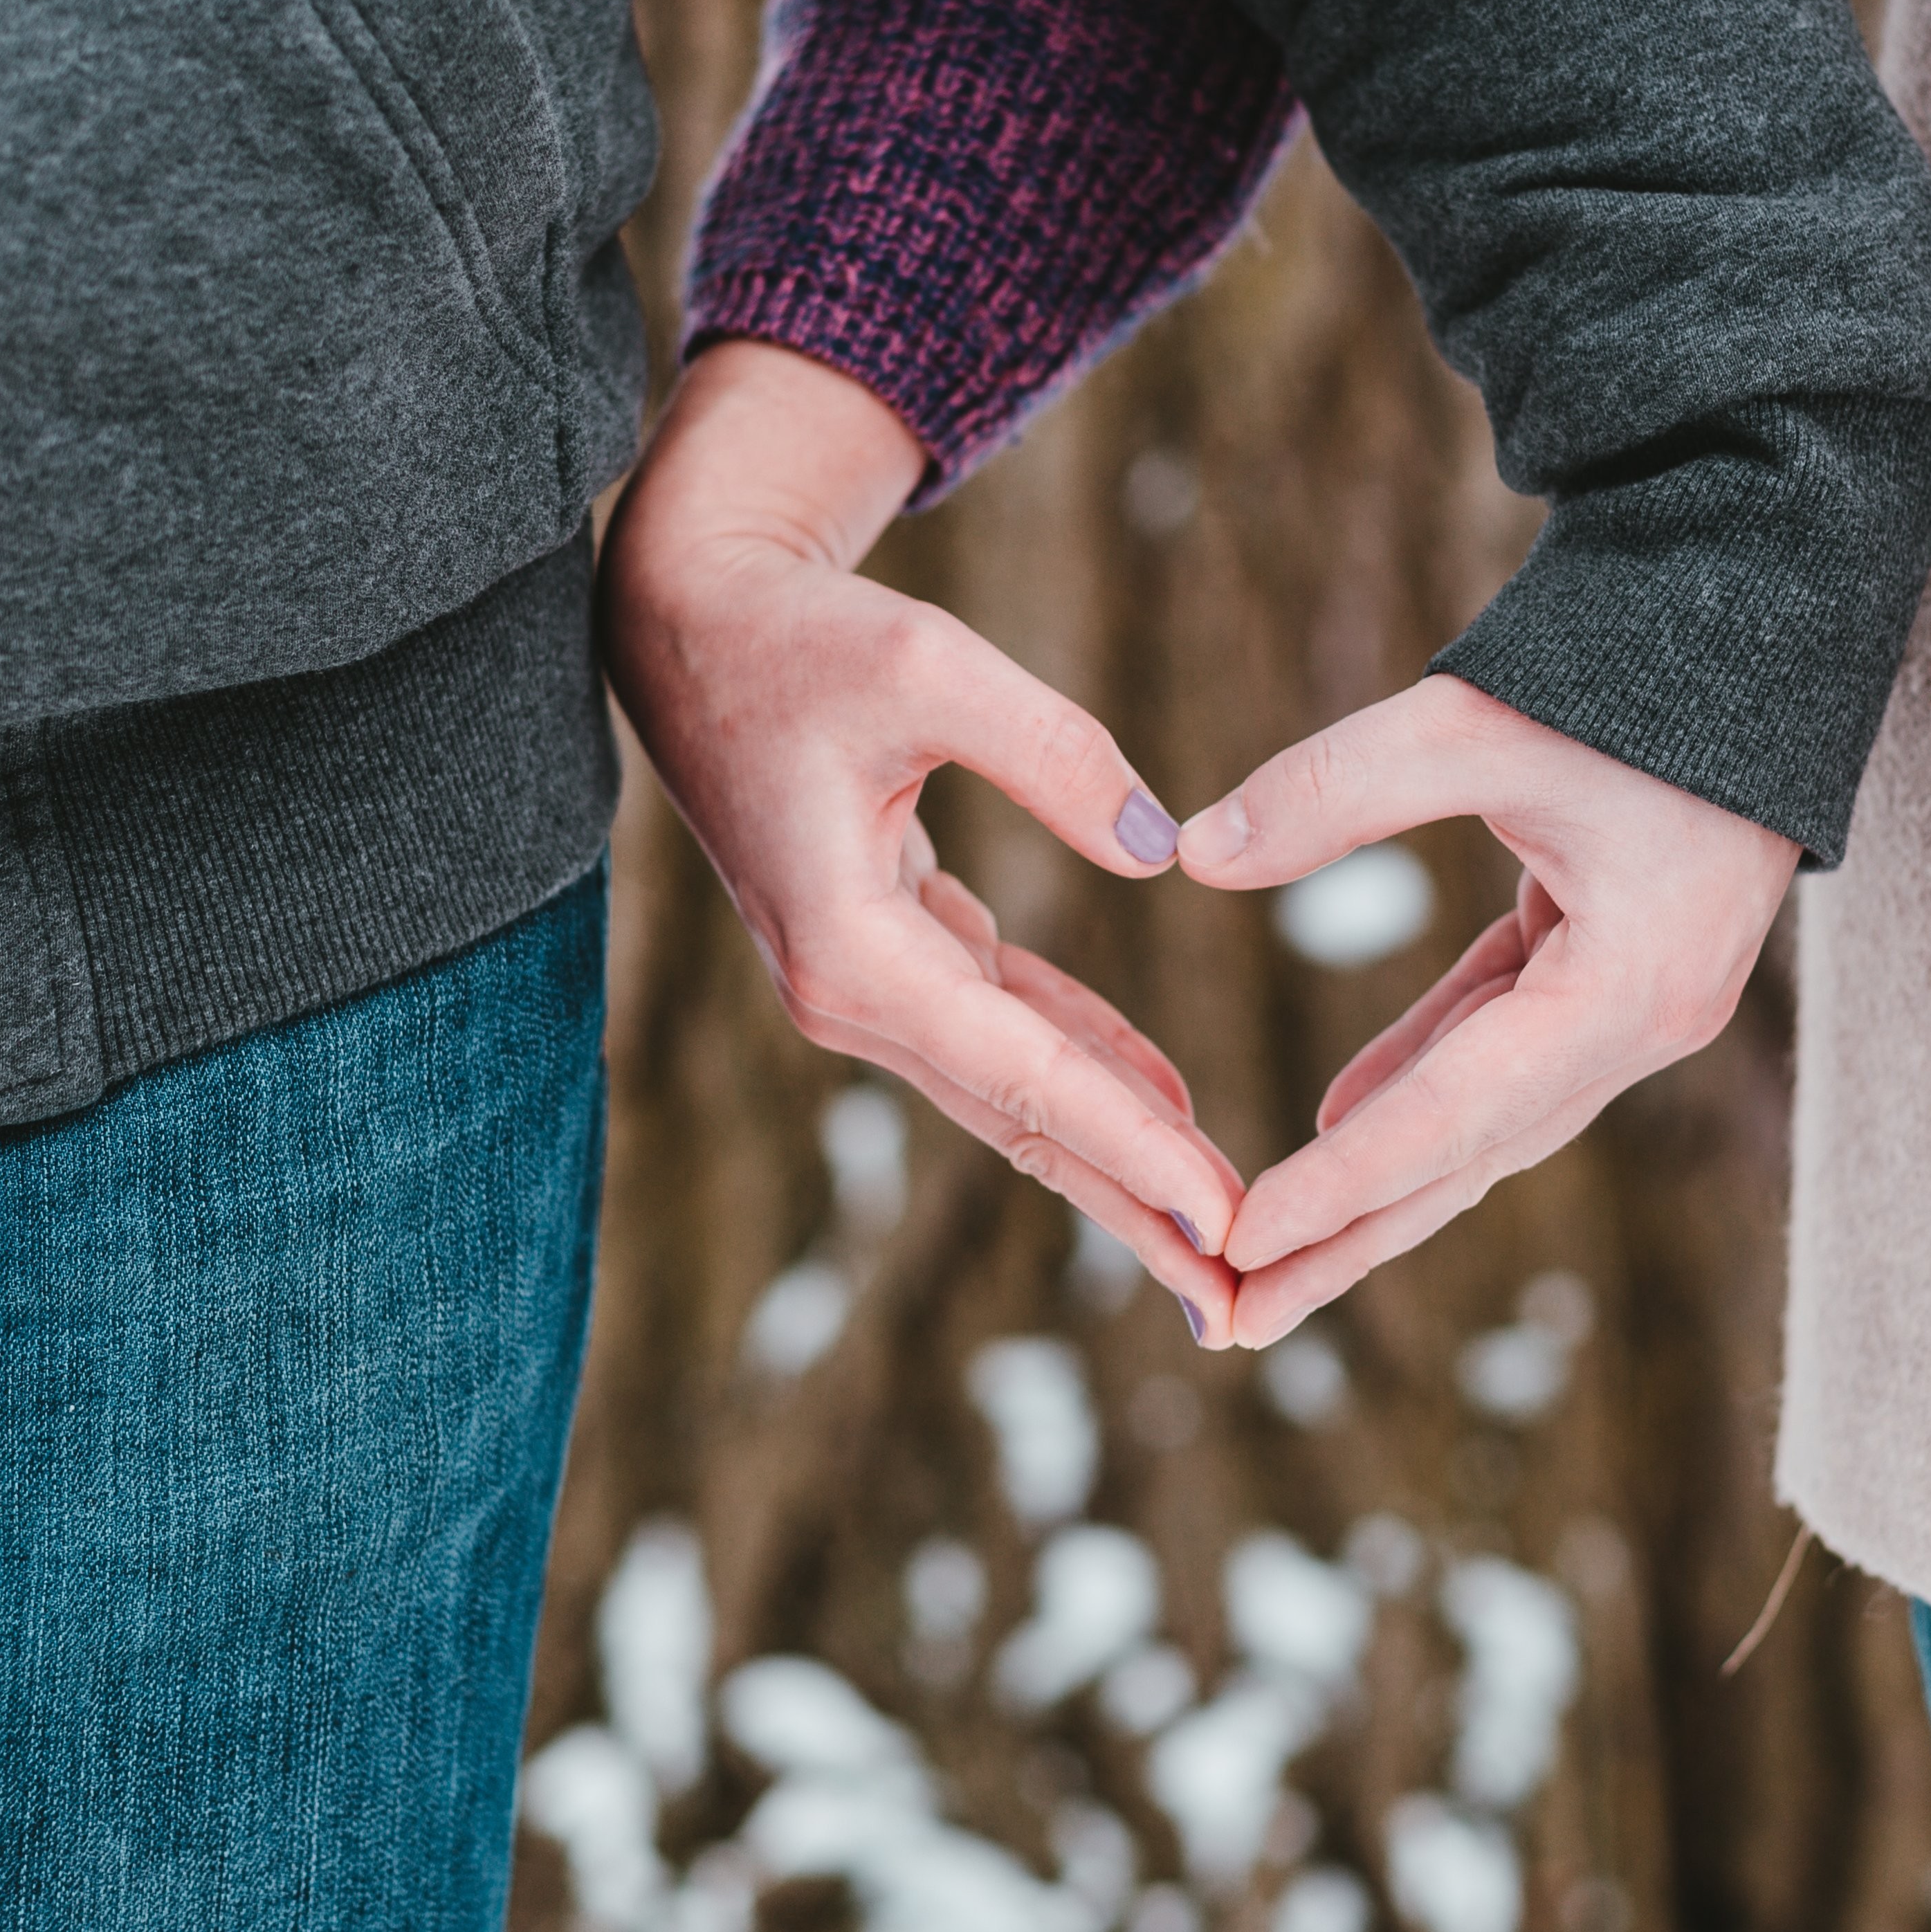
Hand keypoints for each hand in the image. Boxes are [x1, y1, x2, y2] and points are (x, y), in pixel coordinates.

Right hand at [601, 342, 1244, 1334]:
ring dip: (1117, 1161)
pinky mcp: (887, 955)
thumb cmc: (801, 641)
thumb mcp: (928, 666)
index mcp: (852, 950)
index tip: (1224, 1217)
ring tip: (1218, 1238)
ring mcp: (864, 986)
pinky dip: (1085, 1071)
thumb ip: (1054, 751)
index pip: (1024, 1072)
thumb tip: (1159, 847)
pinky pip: (1006, 1035)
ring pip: (1017, 1094)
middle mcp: (851, 998)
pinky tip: (1165, 1105)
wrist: (689, 629)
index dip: (1133, 1146)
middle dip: (1134, 1209)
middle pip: (1023, 1123)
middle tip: (1241, 1302)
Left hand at [1177, 676, 1795, 1346]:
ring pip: (1481, 1114)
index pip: (1456, 1115)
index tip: (1240, 1240)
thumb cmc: (1639, 663)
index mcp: (1629, 988)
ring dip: (1377, 1178)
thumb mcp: (1479, 722)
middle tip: (1232, 1318)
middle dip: (1349, 1238)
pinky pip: (1497, 1045)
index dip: (1342, 1183)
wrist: (1770, 607)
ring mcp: (1636, 997)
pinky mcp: (1614, 959)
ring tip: (1265, 1252)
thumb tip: (1195, 853)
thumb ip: (1337, 788)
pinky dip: (1418, 1082)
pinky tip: (1335, 1118)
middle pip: (1469, 1155)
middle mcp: (1643, 1021)